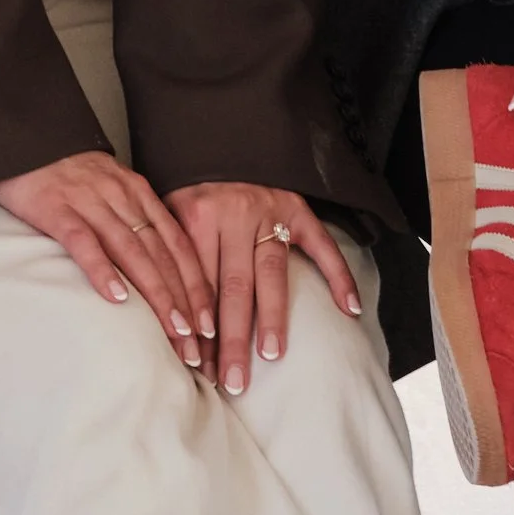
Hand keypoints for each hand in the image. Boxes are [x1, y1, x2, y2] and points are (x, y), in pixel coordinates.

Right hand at [0, 150, 212, 371]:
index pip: (178, 245)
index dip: (197, 285)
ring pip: (133, 252)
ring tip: (173, 329)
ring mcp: (91, 203)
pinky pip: (84, 242)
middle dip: (184, 301)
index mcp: (139, 194)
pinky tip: (116, 298)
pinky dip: (102, 270)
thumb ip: (133, 222)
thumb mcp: (111, 191)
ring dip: (157, 293)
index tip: (210, 323)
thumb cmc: (68, 174)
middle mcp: (122, 198)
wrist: (25, 140)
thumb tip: (158, 270)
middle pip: (162, 255)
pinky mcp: (57, 209)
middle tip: (198, 342)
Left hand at [169, 182, 363, 394]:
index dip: (197, 327)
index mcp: (196, 216)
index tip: (197, 366)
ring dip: (271, 318)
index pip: (197, 284)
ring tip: (270, 355)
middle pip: (231, 287)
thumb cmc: (191, 186)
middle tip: (232, 380)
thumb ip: (170, 258)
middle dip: (231, 338)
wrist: (221, 134)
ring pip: (270, 273)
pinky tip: (349, 308)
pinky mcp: (298, 207)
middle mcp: (234, 214)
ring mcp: (270, 211)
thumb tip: (164, 322)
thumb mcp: (168, 212)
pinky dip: (338, 276)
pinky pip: (322, 244)